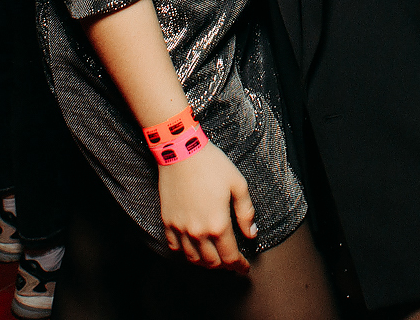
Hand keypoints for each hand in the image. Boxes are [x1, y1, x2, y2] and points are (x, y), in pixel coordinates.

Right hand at [157, 141, 255, 273]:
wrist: (181, 151)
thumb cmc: (212, 165)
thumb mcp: (238, 184)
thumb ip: (246, 213)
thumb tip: (252, 234)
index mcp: (218, 224)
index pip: (230, 257)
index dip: (239, 266)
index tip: (244, 268)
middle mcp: (198, 231)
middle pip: (212, 262)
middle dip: (224, 266)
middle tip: (232, 262)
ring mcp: (180, 228)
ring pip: (193, 258)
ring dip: (205, 262)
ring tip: (214, 257)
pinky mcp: (168, 221)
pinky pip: (175, 247)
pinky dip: (185, 253)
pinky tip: (193, 248)